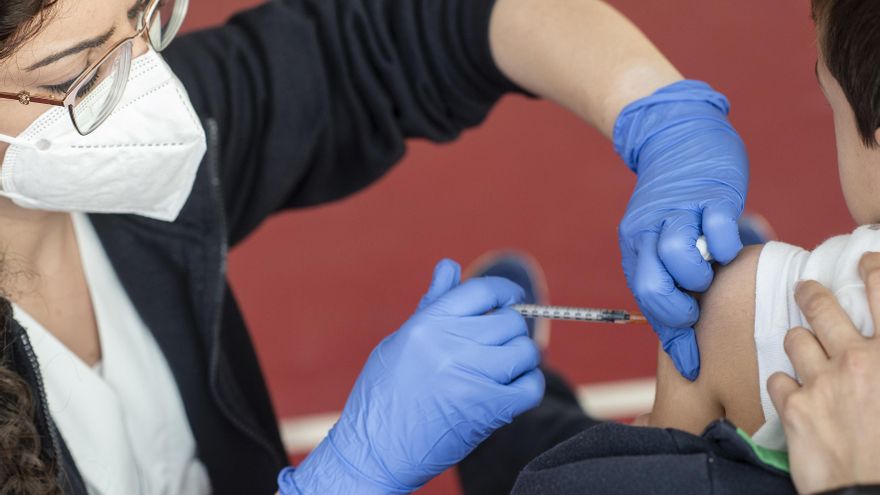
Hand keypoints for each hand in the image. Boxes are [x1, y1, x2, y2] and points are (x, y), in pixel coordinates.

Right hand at [279, 259, 544, 493]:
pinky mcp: (488, 410)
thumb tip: (450, 266)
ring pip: (524, 350)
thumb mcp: (399, 342)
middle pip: (507, 321)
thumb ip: (433, 305)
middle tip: (498, 345)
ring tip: (504, 367)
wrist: (375, 452)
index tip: (510, 300)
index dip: (503, 292)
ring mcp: (471, 377)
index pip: (482, 290)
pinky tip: (511, 388)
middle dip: (509, 330)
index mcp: (427, 324)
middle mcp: (451, 345)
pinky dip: (527, 385)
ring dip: (521, 357)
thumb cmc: (382, 396)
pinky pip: (530, 386)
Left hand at [615, 80, 748, 379]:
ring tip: (713, 271)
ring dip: (699, 275)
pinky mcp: (710, 193)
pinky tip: (734, 245)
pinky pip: (715, 226)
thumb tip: (687, 337)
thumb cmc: (678, 201)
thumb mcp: (663, 239)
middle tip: (697, 306)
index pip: (646, 301)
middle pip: (651, 286)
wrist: (679, 135)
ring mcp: (678, 212)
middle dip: (677, 309)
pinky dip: (726, 244)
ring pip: (677, 258)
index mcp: (637, 247)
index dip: (671, 337)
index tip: (691, 363)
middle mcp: (650, 232)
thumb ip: (674, 280)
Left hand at [768, 253, 879, 493]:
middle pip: (822, 306)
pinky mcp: (794, 408)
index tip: (865, 261)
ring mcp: (822, 382)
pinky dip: (784, 384)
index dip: (872, 269)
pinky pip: (778, 380)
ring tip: (801, 345)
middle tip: (805, 288)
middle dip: (811, 292)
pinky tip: (792, 393)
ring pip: (795, 339)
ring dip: (799, 341)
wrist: (876, 494)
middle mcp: (857, 360)